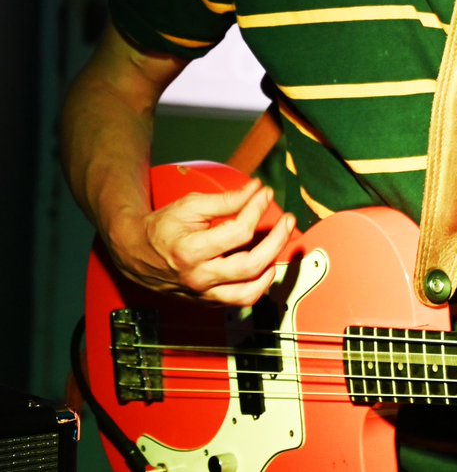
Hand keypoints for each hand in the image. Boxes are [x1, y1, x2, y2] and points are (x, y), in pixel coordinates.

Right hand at [111, 177, 294, 305]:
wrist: (135, 252)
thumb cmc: (162, 228)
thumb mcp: (191, 205)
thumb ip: (226, 200)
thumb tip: (256, 190)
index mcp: (190, 251)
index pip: (239, 232)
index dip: (257, 208)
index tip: (265, 194)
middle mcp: (197, 277)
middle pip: (250, 265)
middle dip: (276, 240)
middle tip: (287, 220)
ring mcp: (202, 293)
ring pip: (248, 292)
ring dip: (271, 268)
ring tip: (281, 247)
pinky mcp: (206, 301)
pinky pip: (239, 301)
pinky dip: (257, 286)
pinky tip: (265, 267)